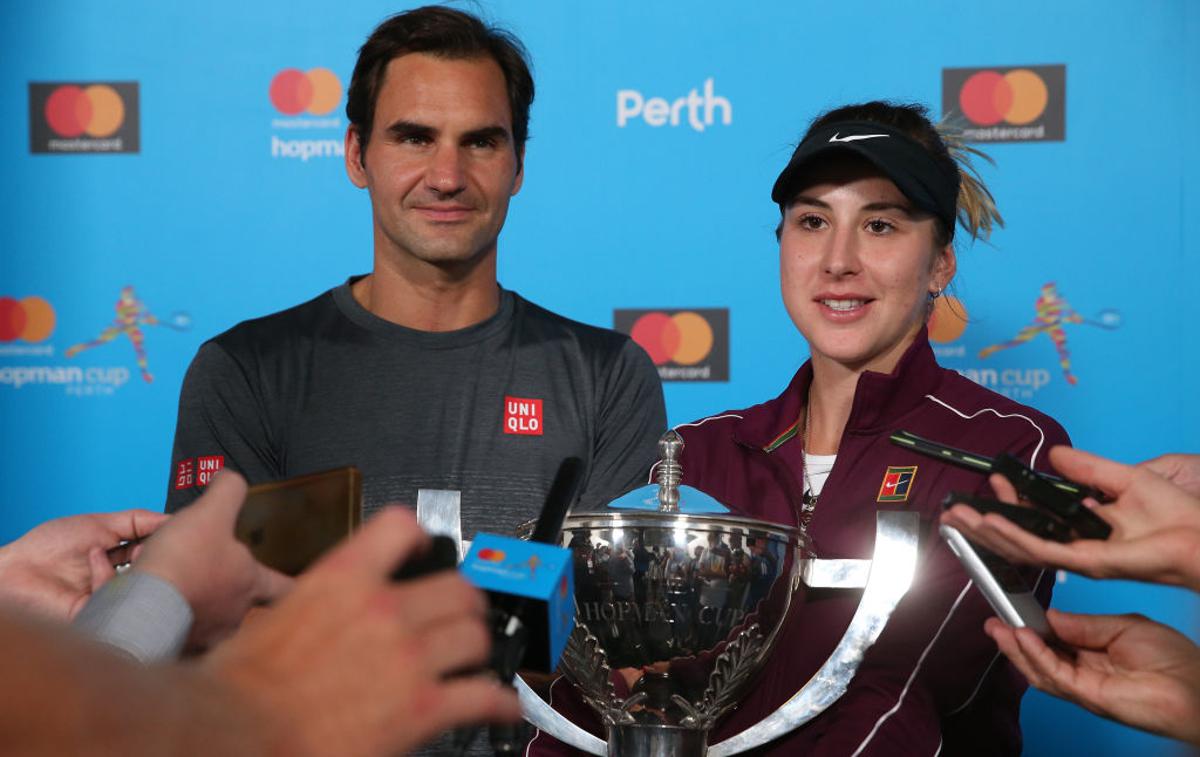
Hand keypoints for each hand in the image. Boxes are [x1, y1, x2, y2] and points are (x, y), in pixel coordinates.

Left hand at [0, 508, 167, 620]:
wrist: (15, 569)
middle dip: (157, 556)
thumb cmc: (47, 547)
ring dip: (137, 564)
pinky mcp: (98, 614)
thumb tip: (171, 519)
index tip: (176, 531)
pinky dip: (107, 574)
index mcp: (119, 560)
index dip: (165, 543)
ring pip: (142, 589)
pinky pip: (117, 599)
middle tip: (158, 543)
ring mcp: (109, 598)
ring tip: (127, 549)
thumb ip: (137, 520)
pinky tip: (94, 559)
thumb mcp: (100, 524)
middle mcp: (118, 580)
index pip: (153, 554)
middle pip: (153, 573)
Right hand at [134, 470, 291, 648]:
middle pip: (243, 606)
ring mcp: (208, 637)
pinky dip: (176, 625)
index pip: (285, 587)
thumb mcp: (211, 511)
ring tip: (183, 594)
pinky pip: (183, 638)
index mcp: (250, 584)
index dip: (291, 584)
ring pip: (211, 624)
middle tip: (213, 581)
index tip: (298, 588)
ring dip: (200, 608)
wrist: (142, 607)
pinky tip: (164, 613)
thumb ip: (228, 490)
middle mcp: (234, 615)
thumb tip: (231, 477)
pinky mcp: (179, 649)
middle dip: (230, 593)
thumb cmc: (182, 563)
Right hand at [200, 506, 520, 755]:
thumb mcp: (272, 617)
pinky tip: (501, 704)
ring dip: (478, 648)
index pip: (401, 528)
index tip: (428, 549)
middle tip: (462, 615)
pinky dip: (499, 701)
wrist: (233, 732)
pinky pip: (484, 695)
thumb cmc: (239, 687)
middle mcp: (384, 610)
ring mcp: (408, 657)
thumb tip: (327, 613)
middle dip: (464, 603)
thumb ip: (317, 605)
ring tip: (475, 658)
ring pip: (476, 636)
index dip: (422, 538)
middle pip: (458, 588)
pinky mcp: (422, 707)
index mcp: (343, 579)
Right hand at [940, 446, 1199, 590]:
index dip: (1009, 500)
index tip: (995, 480)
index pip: (1033, 518)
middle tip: (954, 511)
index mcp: (1084, 530)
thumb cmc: (1178, 517)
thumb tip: (1054, 456)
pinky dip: (1012, 537)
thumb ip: (1086, 469)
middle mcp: (1077, 547)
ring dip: (987, 533)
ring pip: (1021, 547)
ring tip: (959, 520)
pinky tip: (990, 524)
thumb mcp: (1124, 478)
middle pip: (1018, 538)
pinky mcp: (1087, 563)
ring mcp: (1080, 558)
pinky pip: (1041, 551)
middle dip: (983, 525)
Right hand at [986, 610, 1199, 744]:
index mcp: (1094, 653)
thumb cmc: (1174, 659)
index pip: (1053, 639)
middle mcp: (1085, 672)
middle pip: (1039, 656)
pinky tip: (1023, 637)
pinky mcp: (1087, 696)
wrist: (1195, 685)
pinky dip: (1036, 656)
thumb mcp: (1123, 626)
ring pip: (1039, 669)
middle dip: (1013, 639)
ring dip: (1016, 649)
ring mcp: (1084, 686)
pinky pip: (1054, 675)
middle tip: (993, 621)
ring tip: (999, 628)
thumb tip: (1049, 616)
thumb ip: (1083, 624)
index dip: (1031, 625)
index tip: (1013, 609)